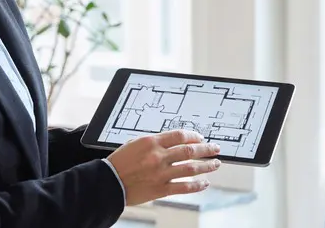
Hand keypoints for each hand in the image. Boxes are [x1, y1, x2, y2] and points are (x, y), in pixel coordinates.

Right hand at [107, 130, 221, 205]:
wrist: (109, 183)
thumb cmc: (119, 162)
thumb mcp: (134, 143)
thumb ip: (154, 142)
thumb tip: (171, 142)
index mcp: (151, 142)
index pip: (179, 135)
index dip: (194, 135)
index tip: (200, 137)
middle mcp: (158, 156)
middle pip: (189, 150)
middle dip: (206, 149)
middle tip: (215, 148)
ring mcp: (161, 173)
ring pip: (191, 168)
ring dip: (206, 165)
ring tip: (215, 164)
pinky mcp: (161, 189)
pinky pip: (184, 186)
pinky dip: (197, 185)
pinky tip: (204, 183)